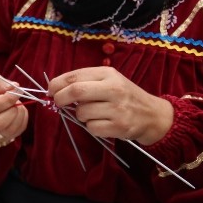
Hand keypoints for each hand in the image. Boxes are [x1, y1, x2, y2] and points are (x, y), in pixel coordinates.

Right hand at [0, 72, 27, 143]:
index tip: (17, 91)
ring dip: (18, 118)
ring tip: (17, 106)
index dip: (7, 100)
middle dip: (12, 112)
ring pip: (6, 132)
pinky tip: (17, 113)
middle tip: (17, 101)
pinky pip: (13, 135)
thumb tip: (13, 89)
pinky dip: (20, 124)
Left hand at [49, 67, 173, 145]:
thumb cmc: (124, 96)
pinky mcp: (119, 126)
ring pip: (81, 112)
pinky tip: (102, 123)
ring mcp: (117, 108)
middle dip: (60, 98)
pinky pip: (91, 127)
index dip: (56, 84)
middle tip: (58, 103)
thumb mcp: (108, 81)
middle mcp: (114, 89)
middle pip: (76, 91)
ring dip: (79, 115)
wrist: (153, 114)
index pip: (74, 76)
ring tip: (92, 113)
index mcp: (108, 74)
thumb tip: (53, 88)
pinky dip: (90, 127)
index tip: (50, 91)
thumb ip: (84, 81)